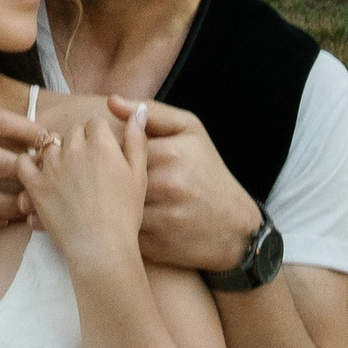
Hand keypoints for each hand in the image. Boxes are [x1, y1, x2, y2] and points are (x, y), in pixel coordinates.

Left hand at [18, 101, 150, 283]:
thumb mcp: (139, 175)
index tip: (102, 153)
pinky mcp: (36, 185)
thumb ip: (137, 140)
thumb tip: (137, 111)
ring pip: (49, 145)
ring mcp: (52, 167)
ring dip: (56, 154)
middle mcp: (74, 149)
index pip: (95, 124)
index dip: (99, 138)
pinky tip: (37, 173)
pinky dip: (27, 164)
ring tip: (65, 173)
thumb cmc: (125, 214)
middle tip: (85, 167)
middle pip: (72, 132)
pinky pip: (23, 163)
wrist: (102, 247)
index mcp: (101, 144)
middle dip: (79, 144)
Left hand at [126, 100, 261, 279]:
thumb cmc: (208, 173)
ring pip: (116, 204)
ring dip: (113, 201)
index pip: (120, 145)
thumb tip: (112, 101)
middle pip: (116, 176)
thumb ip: (152, 113)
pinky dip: (121, 225)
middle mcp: (166, 186)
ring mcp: (162, 218)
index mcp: (171, 153)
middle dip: (110, 177)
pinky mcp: (157, 246)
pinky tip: (127, 219)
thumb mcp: (190, 132)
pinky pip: (124, 231)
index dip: (114, 150)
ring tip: (117, 198)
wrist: (236, 228)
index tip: (117, 154)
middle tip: (113, 177)